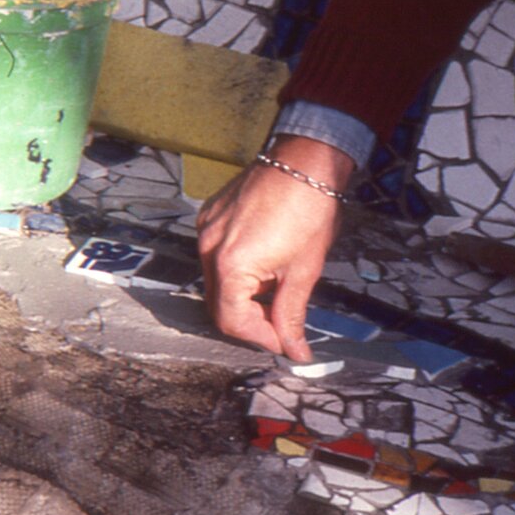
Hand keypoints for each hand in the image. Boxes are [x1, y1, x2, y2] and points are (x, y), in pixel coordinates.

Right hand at [196, 137, 351, 361]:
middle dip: (249, 319)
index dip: (260, 337)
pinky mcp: (208, 216)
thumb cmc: (310, 212)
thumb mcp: (304, 271)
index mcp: (231, 265)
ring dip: (242, 294)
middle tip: (281, 321)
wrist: (304, 162)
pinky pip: (214, 255)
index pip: (231, 321)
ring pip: (216, 280)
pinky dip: (235, 268)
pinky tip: (263, 260)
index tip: (284, 340)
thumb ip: (291, 314)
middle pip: (218, 304)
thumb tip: (295, 352)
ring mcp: (204, 230)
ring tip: (275, 287)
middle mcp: (208, 248)